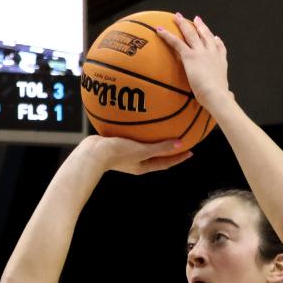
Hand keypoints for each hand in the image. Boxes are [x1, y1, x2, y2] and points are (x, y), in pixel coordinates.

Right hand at [73, 134, 191, 176]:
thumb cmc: (116, 154)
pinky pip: (132, 134)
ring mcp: (125, 152)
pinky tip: (139, 116)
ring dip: (153, 137)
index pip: (165, 163)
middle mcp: (135, 161)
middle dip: (168, 147)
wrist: (91, 153)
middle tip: (180, 138)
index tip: (191, 151)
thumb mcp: (141, 150)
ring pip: (144, 143)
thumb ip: (160, 147)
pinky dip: (138, 127)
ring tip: (161, 125)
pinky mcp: (116, 143)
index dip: (178, 158)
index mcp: (142, 166)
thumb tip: (181, 143)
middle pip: (156, 154)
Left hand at [154, 13, 230, 110]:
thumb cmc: (221, 99)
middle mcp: (212, 53)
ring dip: (183, 24)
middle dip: (201, 26)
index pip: (219, 48)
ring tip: (177, 16)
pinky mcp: (190, 56)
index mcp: (221, 62)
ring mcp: (201, 52)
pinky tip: (159, 30)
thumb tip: (231, 101)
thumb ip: (227, 96)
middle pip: (206, 35)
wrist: (216, 94)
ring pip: (190, 34)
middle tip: (196, 19)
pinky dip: (167, 35)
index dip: (216, 41)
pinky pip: (176, 43)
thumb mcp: (226, 95)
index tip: (216, 37)